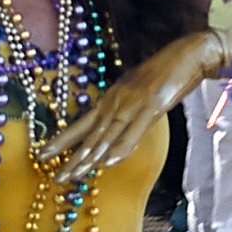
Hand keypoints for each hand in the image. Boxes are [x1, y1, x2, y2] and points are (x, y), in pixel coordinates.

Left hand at [38, 29, 228, 182]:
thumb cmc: (166, 73)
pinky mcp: (152, 105)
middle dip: (72, 158)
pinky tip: (107, 164)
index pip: (81, 124)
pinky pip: (132, 132)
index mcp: (111, 98)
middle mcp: (116, 101)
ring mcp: (133, 103)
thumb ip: (126, 112)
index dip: (61, 140)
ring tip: (74, 176)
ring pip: (106, 136)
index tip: (42, 155)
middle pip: (90, 135)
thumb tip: (115, 132)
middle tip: (56, 178)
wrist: (190, 53)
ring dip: (90, 158)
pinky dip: (120, 148)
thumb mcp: (139, 94)